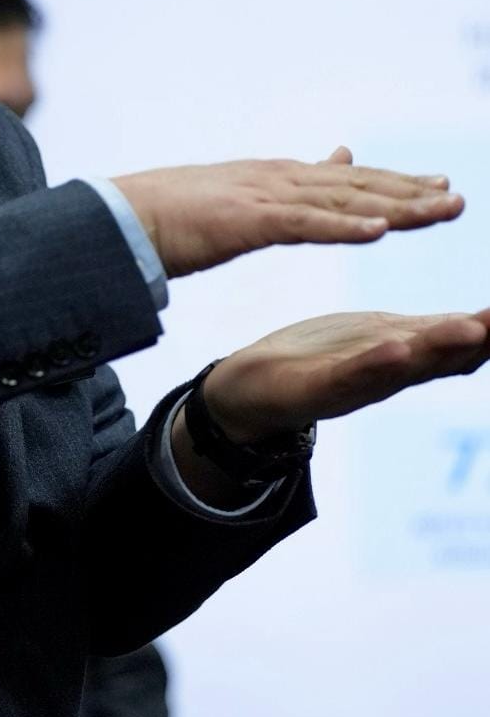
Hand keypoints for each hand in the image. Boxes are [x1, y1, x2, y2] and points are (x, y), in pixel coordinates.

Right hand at [111, 147, 461, 277]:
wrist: (122, 216)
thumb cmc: (170, 213)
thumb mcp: (235, 196)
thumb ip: (280, 187)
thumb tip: (317, 164)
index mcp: (275, 178)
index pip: (346, 182)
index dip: (394, 185)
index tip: (437, 187)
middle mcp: (278, 179)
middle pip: (357, 187)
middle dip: (410, 193)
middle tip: (456, 197)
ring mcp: (264, 196)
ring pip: (343, 201)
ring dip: (395, 206)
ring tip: (440, 210)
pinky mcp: (248, 219)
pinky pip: (306, 225)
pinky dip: (344, 226)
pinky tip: (379, 231)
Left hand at [202, 307, 489, 441]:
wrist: (250, 391)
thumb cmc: (322, 358)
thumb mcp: (386, 339)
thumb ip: (432, 334)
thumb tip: (483, 324)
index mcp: (410, 354)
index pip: (469, 340)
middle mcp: (393, 373)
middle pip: (451, 355)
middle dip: (487, 338)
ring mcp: (358, 383)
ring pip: (408, 366)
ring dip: (441, 348)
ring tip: (473, 327)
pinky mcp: (318, 389)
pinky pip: (350, 375)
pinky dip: (375, 362)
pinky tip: (397, 347)